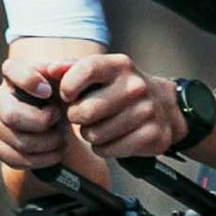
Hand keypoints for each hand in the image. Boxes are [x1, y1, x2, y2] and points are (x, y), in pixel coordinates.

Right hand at [0, 57, 72, 169]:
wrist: (58, 121)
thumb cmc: (63, 94)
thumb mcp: (71, 79)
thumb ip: (69, 68)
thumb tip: (56, 68)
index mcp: (13, 73)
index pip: (10, 70)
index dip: (29, 81)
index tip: (48, 92)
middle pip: (12, 116)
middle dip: (42, 123)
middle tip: (60, 120)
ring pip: (18, 141)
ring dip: (47, 143)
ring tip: (62, 139)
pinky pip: (13, 158)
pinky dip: (40, 160)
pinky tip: (54, 154)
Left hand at [55, 51, 180, 160]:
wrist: (165, 106)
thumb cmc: (121, 89)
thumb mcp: (101, 72)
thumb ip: (72, 68)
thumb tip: (50, 70)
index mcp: (120, 65)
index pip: (86, 70)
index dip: (68, 87)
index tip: (67, 95)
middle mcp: (135, 86)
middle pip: (86, 111)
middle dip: (76, 117)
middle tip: (83, 115)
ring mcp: (146, 111)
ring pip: (95, 134)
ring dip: (89, 135)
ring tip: (99, 126)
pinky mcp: (151, 135)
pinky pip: (109, 149)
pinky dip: (103, 148)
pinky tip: (111, 138)